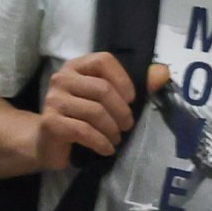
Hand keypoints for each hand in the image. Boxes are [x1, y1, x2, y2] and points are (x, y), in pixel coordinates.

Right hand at [33, 51, 139, 170]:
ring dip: (112, 130)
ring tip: (116, 139)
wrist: (48, 141)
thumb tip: (163, 72)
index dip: (123, 80)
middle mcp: (61, 79)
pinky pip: (84, 131)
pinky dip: (101, 142)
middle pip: (102, 89)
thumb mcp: (110, 98)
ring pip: (94, 112)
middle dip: (121, 111)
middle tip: (127, 126)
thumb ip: (138, 84)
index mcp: (76, 67)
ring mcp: (52, 101)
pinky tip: (106, 149)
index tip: (131, 100)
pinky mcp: (50, 123)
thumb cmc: (83, 116)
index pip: (103, 61)